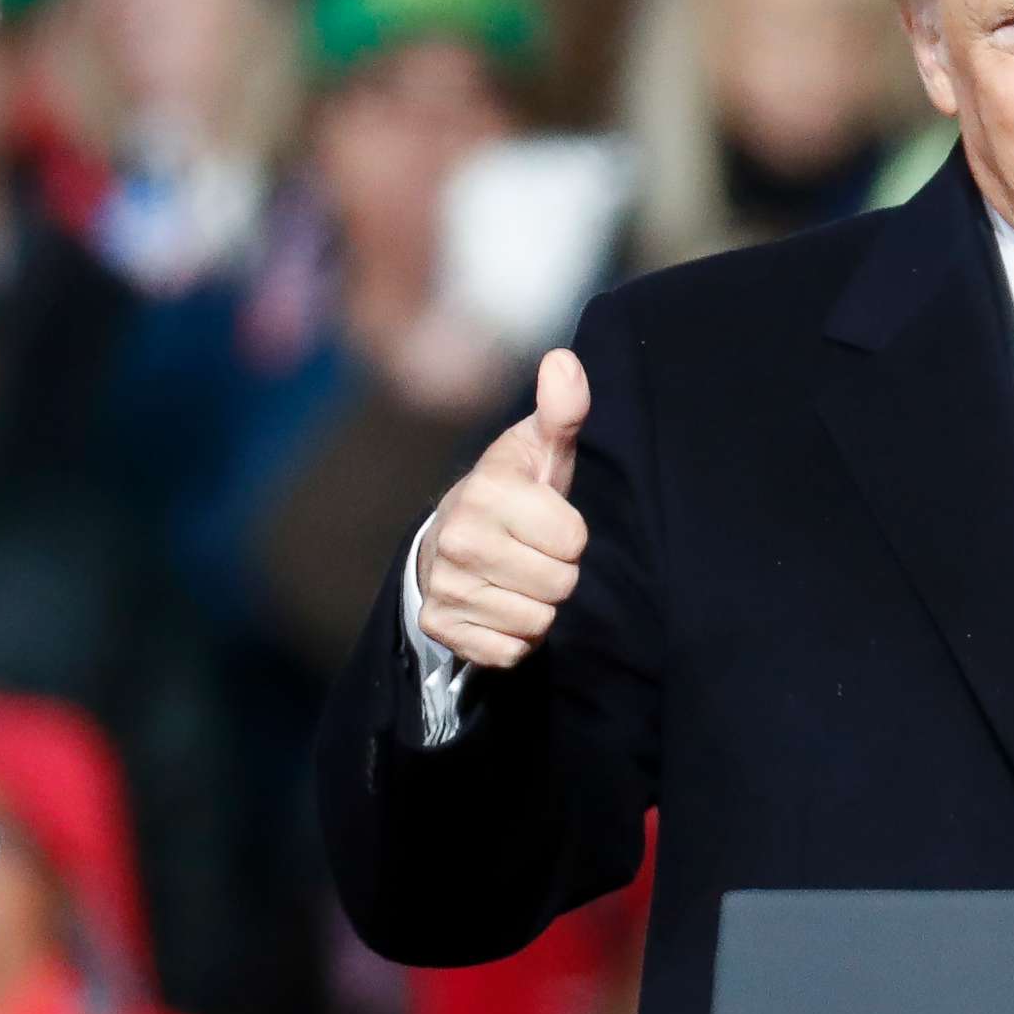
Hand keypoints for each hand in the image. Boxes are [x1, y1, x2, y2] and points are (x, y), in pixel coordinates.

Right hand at [415, 349, 590, 668]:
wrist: (452, 538)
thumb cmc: (514, 492)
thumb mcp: (541, 450)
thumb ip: (562, 411)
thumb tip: (564, 361)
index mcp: (487, 491)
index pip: (574, 541)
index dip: (570, 534)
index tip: (546, 520)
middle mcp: (458, 538)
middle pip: (560, 584)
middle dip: (558, 573)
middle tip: (533, 552)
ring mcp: (445, 586)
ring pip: (537, 621)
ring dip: (538, 605)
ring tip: (516, 576)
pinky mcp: (439, 627)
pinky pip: (510, 651)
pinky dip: (514, 636)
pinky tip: (498, 605)